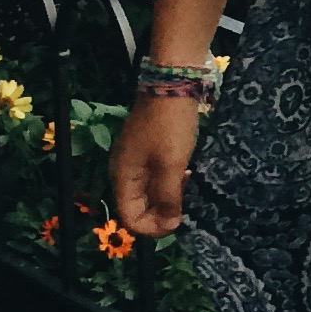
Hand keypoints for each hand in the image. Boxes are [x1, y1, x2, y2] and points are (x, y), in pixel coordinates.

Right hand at [110, 95, 201, 237]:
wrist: (172, 84)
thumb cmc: (170, 126)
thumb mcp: (172, 165)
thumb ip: (167, 196)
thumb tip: (169, 224)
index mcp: (123, 177)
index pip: (129, 217)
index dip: (152, 227)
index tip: (178, 221)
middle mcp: (124, 171)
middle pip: (137, 207)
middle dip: (161, 213)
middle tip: (186, 205)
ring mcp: (135, 160)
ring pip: (148, 193)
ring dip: (167, 198)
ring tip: (188, 189)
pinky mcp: (148, 150)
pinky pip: (155, 177)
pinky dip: (170, 183)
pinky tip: (186, 175)